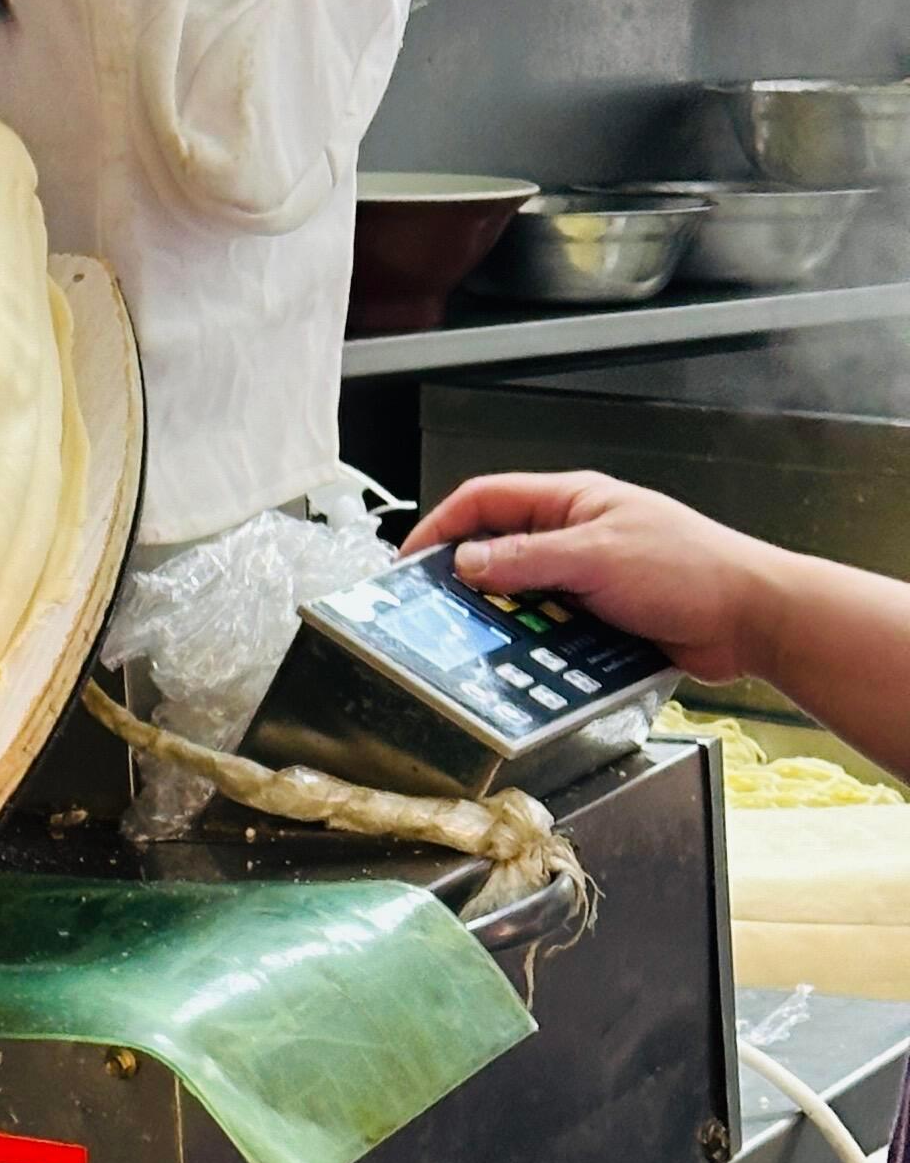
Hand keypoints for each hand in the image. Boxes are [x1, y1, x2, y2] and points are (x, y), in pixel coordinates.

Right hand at [402, 470, 778, 682]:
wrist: (752, 619)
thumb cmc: (693, 569)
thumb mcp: (597, 556)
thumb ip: (527, 558)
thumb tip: (467, 561)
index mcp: (571, 501)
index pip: (486, 500)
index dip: (442, 526)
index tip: (411, 563)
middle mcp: (574, 535)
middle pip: (497, 551)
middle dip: (466, 580)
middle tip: (434, 612)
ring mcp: (587, 578)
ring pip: (520, 596)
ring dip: (503, 619)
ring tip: (481, 643)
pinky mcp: (600, 617)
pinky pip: (549, 629)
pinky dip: (534, 645)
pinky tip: (527, 662)